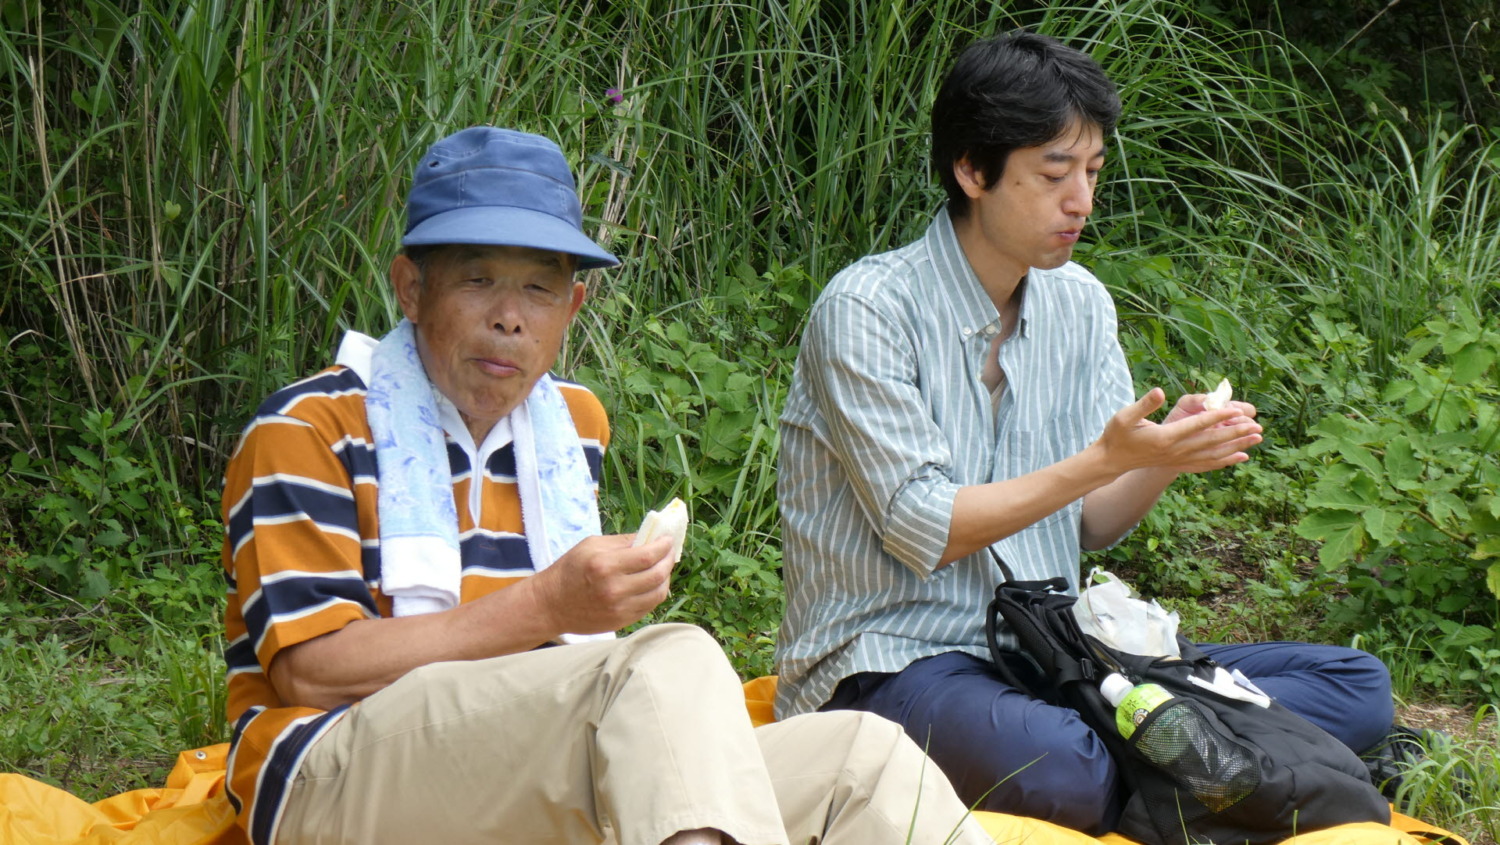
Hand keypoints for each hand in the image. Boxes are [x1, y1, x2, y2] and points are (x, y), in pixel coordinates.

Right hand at [530, 534, 676, 634]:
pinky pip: (649, 607)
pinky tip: (652, 584)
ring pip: (658, 593)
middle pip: (658, 575)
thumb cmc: (569, 570)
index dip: (663, 546)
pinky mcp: (621, 622)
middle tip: (669, 552)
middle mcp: (614, 588)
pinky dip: (655, 593)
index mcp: (605, 565)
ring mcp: (619, 608)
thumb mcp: (591, 545)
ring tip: (662, 568)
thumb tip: (649, 537)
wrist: (550, 605)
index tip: (668, 539)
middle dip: (668, 560)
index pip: (647, 555)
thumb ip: (621, 542)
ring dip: (665, 578)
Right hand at [1097, 388, 1262, 474]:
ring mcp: (1179, 460)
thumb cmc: (1117, 435)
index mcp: (1165, 437)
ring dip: (1237, 446)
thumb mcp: (1124, 416)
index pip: (1196, 425)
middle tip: (1257, 426)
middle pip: (1211, 441)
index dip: (1217, 417)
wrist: (1112, 460)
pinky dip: (1226, 460)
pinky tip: (1241, 456)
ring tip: (1257, 439)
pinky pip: (1208, 464)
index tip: (1236, 411)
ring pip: (1214, 454)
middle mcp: (1176, 451)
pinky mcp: (1180, 464)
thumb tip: (1160, 392)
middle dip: (1236, 433)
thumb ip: (1144, 404)